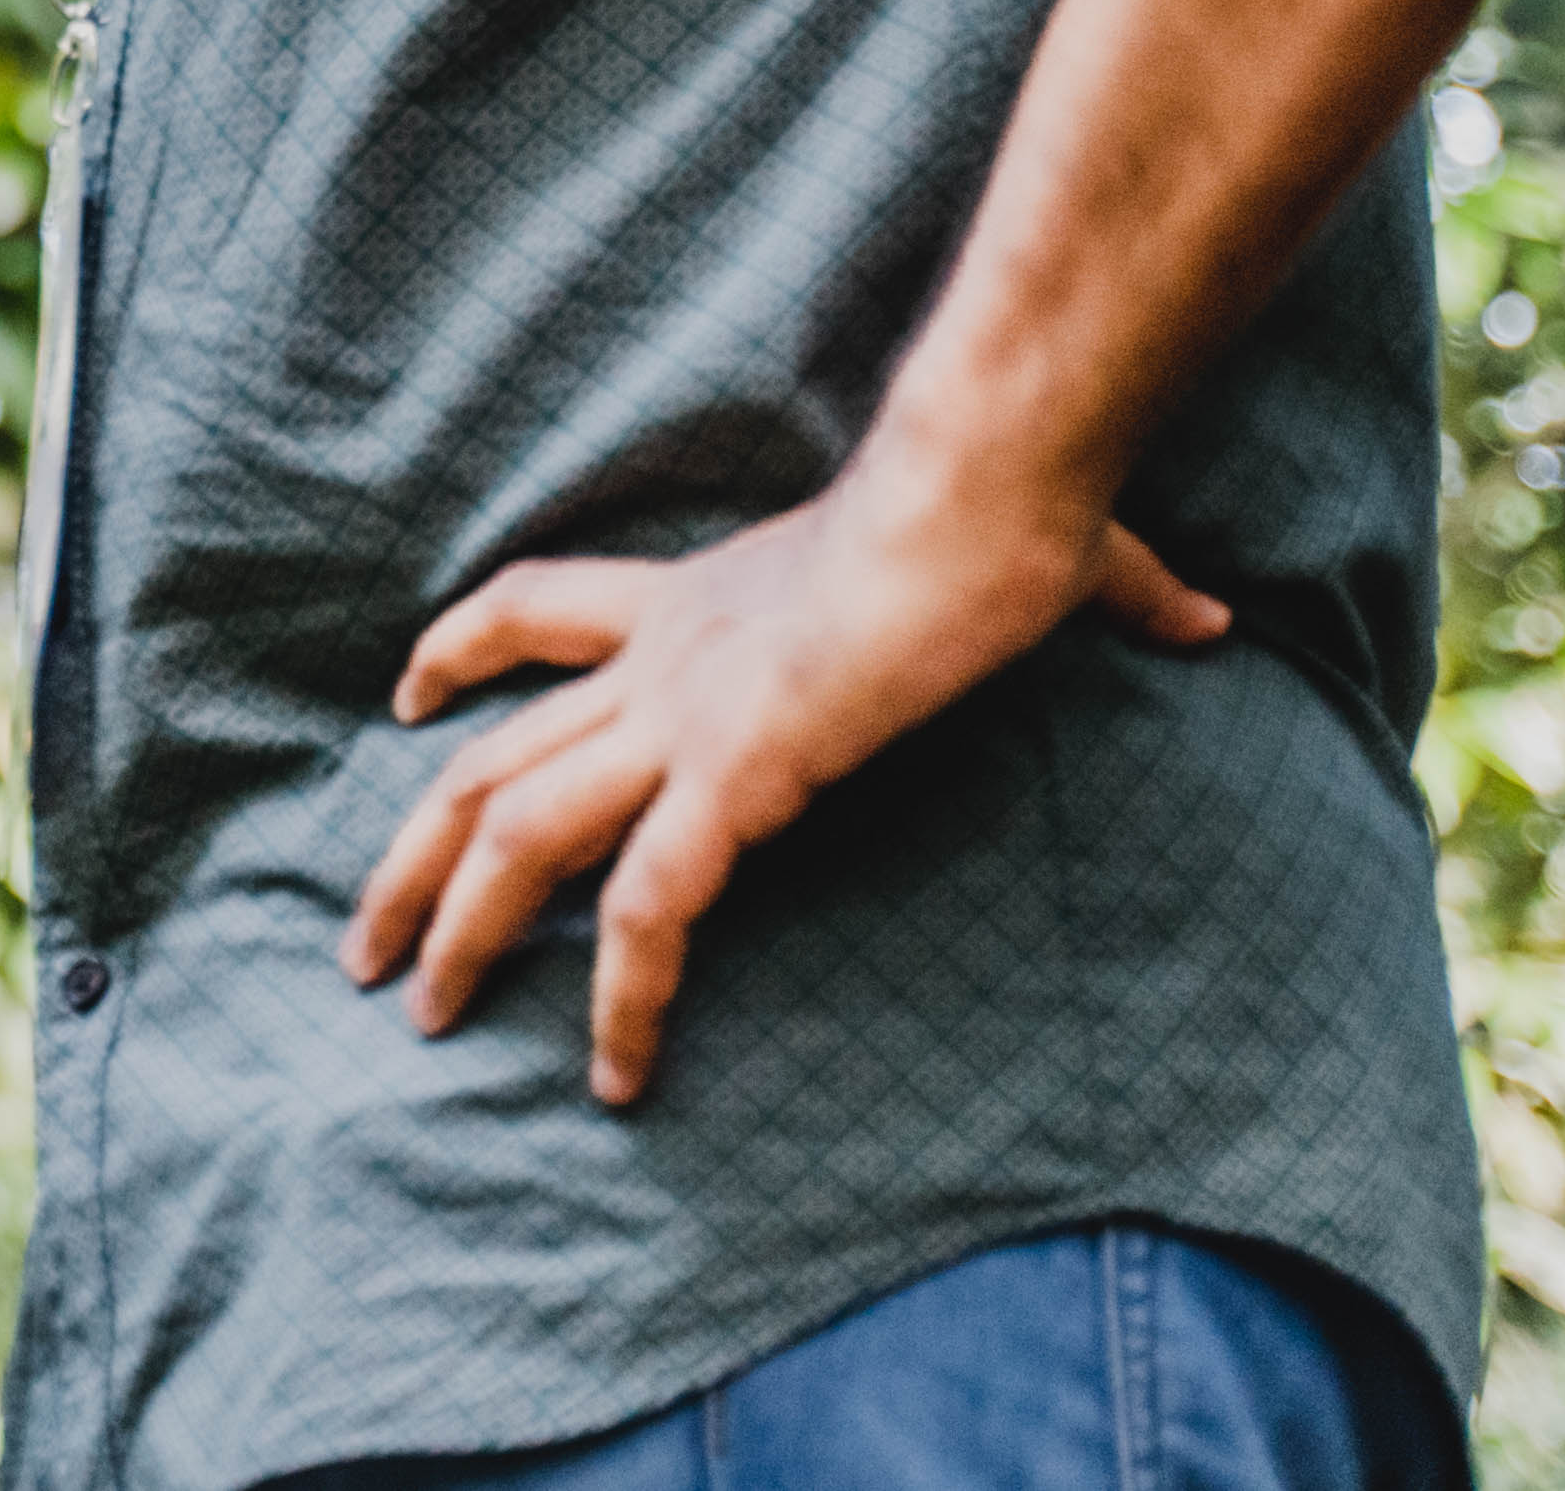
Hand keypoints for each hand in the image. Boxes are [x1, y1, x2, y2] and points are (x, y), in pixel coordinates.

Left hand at [339, 475, 1230, 1104]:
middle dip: (415, 850)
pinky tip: (619, 1073)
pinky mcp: (735, 775)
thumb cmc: (1005, 505)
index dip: (461, 649)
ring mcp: (688, 719)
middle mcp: (663, 660)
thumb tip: (1200, 616)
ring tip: (416, 1014)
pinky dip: (625, 996)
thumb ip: (1113, 586)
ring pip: (518, 830)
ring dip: (458, 926)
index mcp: (699, 598)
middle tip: (364, 939)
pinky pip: (651, 909)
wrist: (985, 491)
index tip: (408, 693)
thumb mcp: (1046, 548)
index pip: (536, 610)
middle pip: (489, 753)